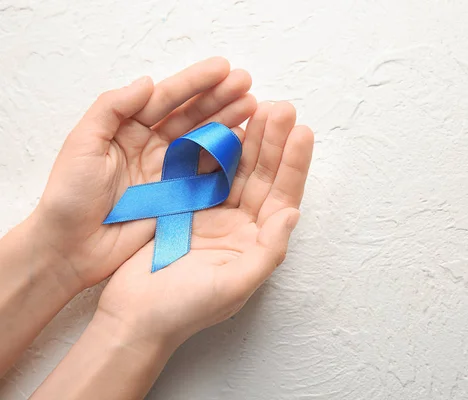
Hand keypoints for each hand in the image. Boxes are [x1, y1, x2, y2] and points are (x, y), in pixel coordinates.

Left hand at [34, 57, 256, 288]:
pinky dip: (226, 157)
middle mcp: (152, 145)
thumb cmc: (69, 196)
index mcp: (128, 128)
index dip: (194, 82)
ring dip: (228, 122)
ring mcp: (169, 171)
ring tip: (252, 107)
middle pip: (191, 115)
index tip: (223, 68)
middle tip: (246, 83)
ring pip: (203, 140)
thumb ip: (112, 108)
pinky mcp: (179, 196)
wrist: (72, 247)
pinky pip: (207, 172)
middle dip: (219, 98)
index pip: (166, 98)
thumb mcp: (82, 144)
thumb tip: (148, 82)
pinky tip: (244, 141)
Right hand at [97, 102, 313, 348]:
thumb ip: (269, 251)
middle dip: (274, 142)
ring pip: (237, 168)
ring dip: (249, 139)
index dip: (294, 164)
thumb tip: (293, 213)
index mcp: (257, 242)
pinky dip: (214, 148)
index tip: (302, 131)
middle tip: (282, 108)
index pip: (283, 196)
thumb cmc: (185, 308)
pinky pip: (205, 170)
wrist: (135, 317)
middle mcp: (241, 224)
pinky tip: (222, 124)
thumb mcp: (234, 285)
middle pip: (263, 176)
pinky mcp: (186, 206)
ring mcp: (213, 213)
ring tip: (258, 106)